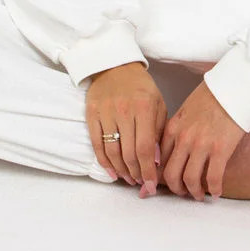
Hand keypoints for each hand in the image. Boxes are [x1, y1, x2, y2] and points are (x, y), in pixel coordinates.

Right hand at [85, 61, 166, 188]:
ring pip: (112, 152)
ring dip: (121, 170)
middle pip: (128, 153)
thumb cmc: (141, 87)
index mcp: (143, 108)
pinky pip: (97, 144)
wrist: (114, 65)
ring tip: (129, 179)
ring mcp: (105, 113)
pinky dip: (104, 162)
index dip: (148, 170)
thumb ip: (158, 131)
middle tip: (141, 183)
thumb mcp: (158, 104)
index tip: (151, 185)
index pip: (145, 148)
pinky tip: (112, 172)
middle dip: (136, 173)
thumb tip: (156, 161)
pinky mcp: (91, 115)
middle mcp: (123, 111)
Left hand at [158, 79, 245, 200]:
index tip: (169, 181)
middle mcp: (184, 138)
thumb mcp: (187, 109)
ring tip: (200, 195)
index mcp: (173, 128)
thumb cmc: (214, 95)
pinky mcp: (221, 149)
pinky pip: (213, 177)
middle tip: (183, 192)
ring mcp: (202, 144)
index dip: (162, 175)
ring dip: (194, 192)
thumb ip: (178, 129)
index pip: (160, 159)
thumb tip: (176, 147)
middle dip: (176, 188)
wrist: (235, 86)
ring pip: (190, 179)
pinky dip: (214, 189)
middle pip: (171, 174)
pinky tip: (217, 191)